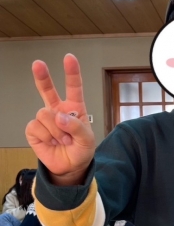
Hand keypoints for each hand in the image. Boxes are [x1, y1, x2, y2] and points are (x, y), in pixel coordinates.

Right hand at [25, 54, 94, 184]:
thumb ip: (77, 127)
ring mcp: (45, 119)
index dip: (72, 72)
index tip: (69, 58)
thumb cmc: (81, 150)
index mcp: (74, 108)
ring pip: (45, 114)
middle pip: (48, 90)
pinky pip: (36, 127)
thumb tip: (59, 117)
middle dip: (42, 77)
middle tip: (38, 64)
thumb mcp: (87, 140)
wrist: (70, 167)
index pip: (74, 87)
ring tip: (63, 140)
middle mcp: (58, 110)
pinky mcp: (34, 130)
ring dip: (56, 130)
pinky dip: (46, 137)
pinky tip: (52, 142)